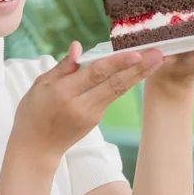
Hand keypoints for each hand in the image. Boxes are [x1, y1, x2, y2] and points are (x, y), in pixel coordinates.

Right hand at [11, 42, 163, 160]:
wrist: (36, 148)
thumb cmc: (33, 111)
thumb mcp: (40, 85)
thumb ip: (62, 66)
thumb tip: (78, 46)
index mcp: (63, 93)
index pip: (95, 74)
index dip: (117, 63)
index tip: (136, 53)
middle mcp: (81, 105)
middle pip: (114, 84)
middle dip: (139, 68)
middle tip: (159, 54)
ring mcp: (92, 115)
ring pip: (118, 90)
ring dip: (139, 74)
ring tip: (157, 60)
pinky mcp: (96, 120)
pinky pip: (111, 96)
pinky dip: (126, 82)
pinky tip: (138, 70)